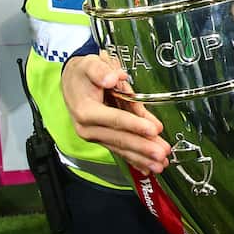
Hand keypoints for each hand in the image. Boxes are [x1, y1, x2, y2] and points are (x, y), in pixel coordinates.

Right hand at [62, 52, 170, 173]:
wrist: (72, 81)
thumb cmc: (83, 73)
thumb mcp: (89, 64)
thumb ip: (100, 71)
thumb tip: (112, 77)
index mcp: (86, 110)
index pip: (115, 119)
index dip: (135, 125)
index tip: (153, 130)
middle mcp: (89, 127)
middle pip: (120, 138)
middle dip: (143, 147)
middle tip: (162, 154)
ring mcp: (96, 135)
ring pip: (122, 148)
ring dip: (142, 158)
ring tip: (160, 165)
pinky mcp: (103, 138)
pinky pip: (120, 150)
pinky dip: (134, 160)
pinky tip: (147, 169)